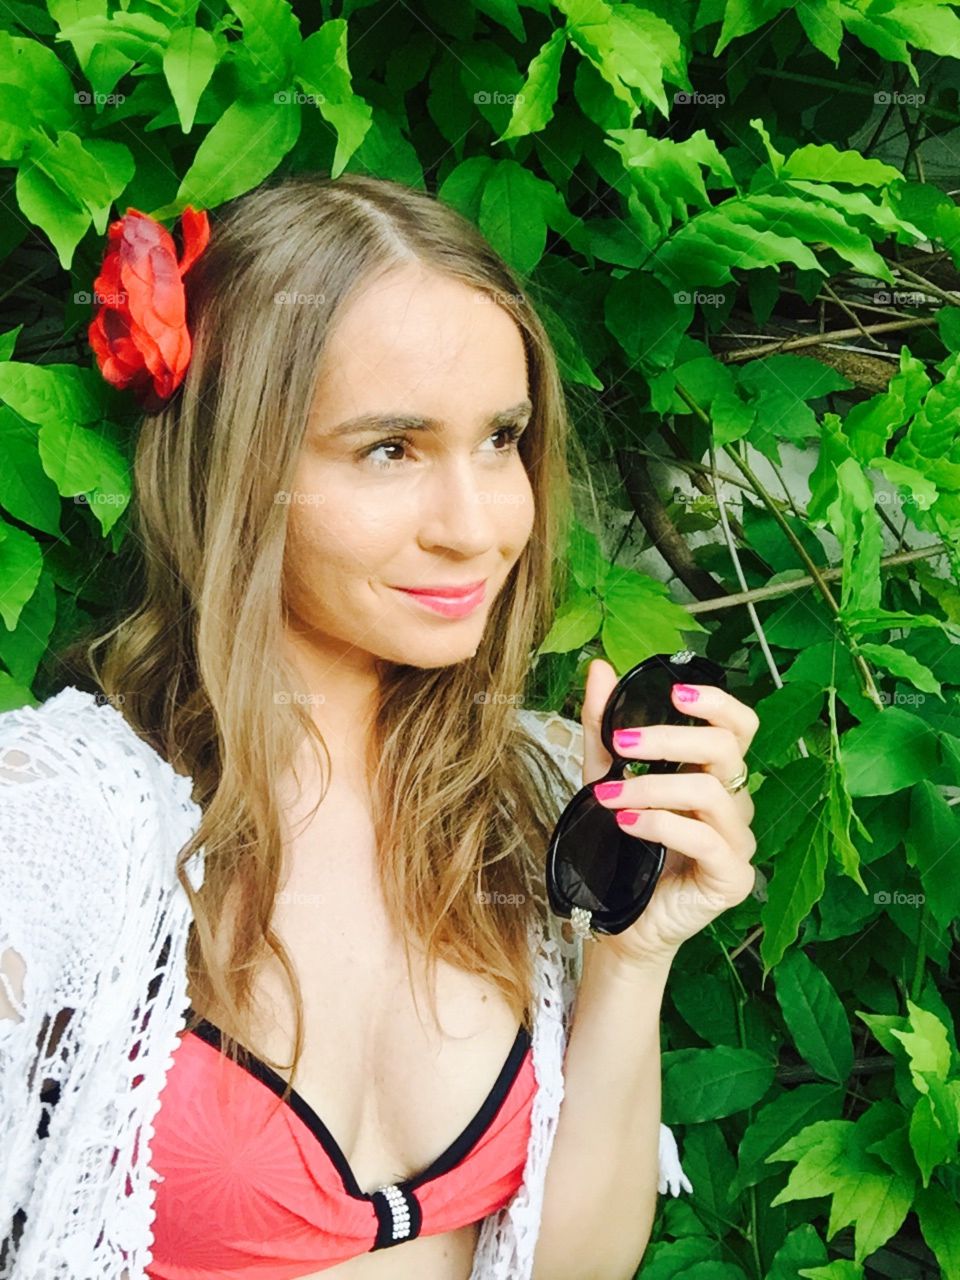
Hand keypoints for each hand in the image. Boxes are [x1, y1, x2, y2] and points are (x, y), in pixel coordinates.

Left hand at [579, 658, 759, 970]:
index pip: (740, 725)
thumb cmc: (619, 846)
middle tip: (620, 740)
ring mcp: (738, 842)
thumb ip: (603, 725)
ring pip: (710, 792)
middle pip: (725, 749)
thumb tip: (600, 667)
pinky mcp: (732, 879)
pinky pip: (706, 840)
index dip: (717, 702)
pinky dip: (662, 824)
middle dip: (669, 738)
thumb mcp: (605, 775)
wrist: (616, 920)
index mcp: (713, 774)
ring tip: (608, 794)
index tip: (674, 691)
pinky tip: (627, 823)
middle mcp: (734, 804)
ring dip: (653, 786)